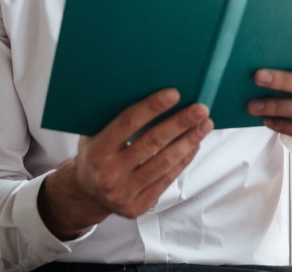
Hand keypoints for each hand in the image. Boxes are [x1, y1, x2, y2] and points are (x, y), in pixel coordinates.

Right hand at [38, 88, 212, 238]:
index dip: (152, 107)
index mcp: (96, 150)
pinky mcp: (138, 206)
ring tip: (205, 125)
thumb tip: (147, 84)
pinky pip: (167, 179)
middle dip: (180, 124)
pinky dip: (184, 160)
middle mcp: (108, 173)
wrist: (86, 193)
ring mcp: (123, 193)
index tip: (175, 93)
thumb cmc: (96, 153)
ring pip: (164, 163)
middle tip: (200, 109)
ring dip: (189, 141)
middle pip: (152, 143)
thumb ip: (113, 115)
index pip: (127, 123)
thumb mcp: (94, 133)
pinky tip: (195, 144)